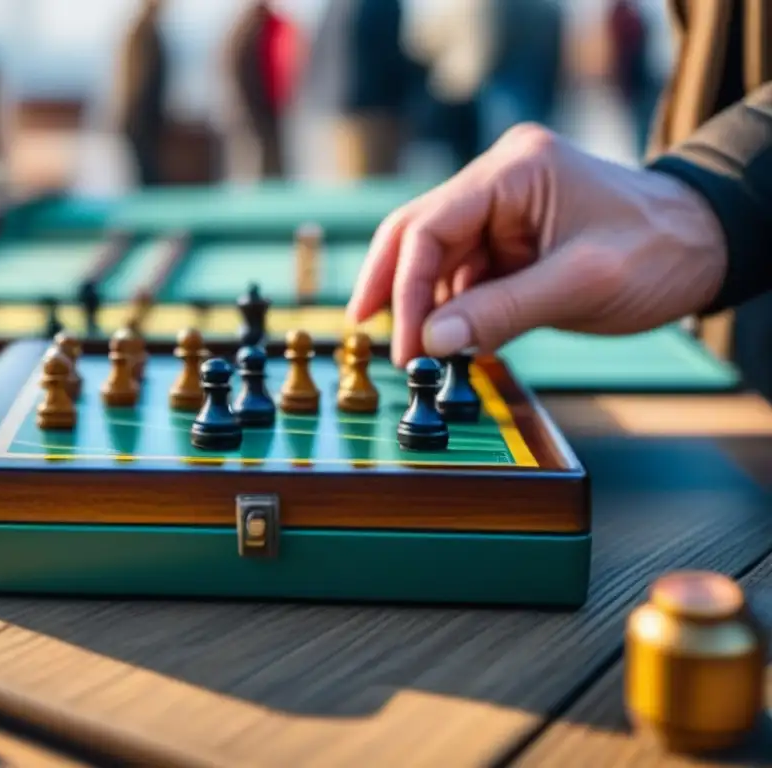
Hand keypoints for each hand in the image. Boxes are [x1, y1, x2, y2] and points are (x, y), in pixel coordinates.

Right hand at [345, 124, 728, 365]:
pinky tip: (447, 341)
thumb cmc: (659, 249)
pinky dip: (452, 310)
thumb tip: (429, 344)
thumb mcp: (581, 283)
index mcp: (514, 170)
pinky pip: (464, 275)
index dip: (406, 286)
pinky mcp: (509, 239)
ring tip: (418, 355)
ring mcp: (502, 210)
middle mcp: (499, 182)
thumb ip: (501, 312)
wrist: (706, 246)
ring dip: (424, 306)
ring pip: (435, 258)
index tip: (405, 344)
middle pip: (419, 234)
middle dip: (394, 288)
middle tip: (367, 334)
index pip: (431, 225)